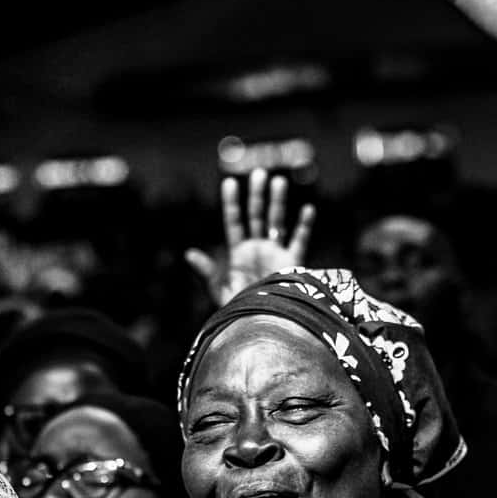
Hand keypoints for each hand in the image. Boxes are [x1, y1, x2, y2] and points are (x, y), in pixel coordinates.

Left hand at [185, 168, 315, 306]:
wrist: (266, 324)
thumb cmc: (242, 309)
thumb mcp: (221, 290)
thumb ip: (208, 271)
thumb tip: (189, 253)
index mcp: (239, 252)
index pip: (233, 222)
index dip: (231, 203)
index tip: (229, 182)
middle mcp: (258, 248)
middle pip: (256, 215)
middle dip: (257, 195)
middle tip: (259, 173)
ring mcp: (276, 253)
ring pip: (276, 221)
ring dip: (277, 202)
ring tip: (279, 180)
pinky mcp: (293, 263)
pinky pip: (300, 240)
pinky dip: (304, 225)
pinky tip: (307, 209)